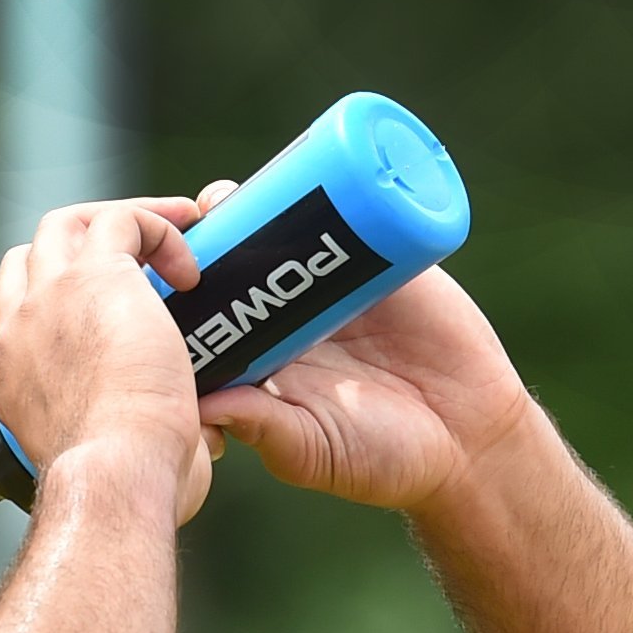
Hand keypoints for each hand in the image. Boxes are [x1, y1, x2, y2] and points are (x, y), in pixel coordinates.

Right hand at [0, 197, 215, 520]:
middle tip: (142, 256)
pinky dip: (159, 228)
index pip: (21, 312)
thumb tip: (201, 445)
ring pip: (68, 223)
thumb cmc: (123, 488)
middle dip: (85, 242)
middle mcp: (20, 330)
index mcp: (15, 376)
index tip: (114, 312)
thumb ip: (138, 443)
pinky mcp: (95, 277)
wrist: (114, 476)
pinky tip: (191, 264)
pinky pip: (122, 220)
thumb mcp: (112, 463)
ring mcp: (50, 298)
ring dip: (123, 220)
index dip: (62, 297)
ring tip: (177, 231)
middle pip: (34, 252)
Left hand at [188, 179, 539, 512]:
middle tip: (191, 223)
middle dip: (215, 232)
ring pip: (294, 225)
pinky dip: (334, 188)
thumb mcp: (311, 448)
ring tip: (234, 197)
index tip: (160, 271)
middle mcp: (300, 311)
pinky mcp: (393, 260)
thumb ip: (262, 428)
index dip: (187, 285)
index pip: (218, 306)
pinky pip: (361, 213)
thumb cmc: (384, 460)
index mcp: (269, 353)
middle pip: (247, 255)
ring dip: (260, 201)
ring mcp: (345, 281)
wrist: (472, 442)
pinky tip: (301, 173)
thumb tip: (200, 404)